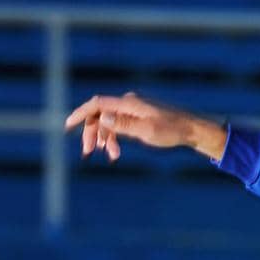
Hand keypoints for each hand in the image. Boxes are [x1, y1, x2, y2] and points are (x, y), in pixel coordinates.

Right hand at [63, 91, 225, 161]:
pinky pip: (119, 125)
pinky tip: (115, 151)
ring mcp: (133, 110)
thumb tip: (102, 120)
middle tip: (89, 152)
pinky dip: (114, 137)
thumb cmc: (171, 131)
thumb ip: (123, 125)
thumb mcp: (146, 131)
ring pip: (109, 122)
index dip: (81, 114)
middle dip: (92, 132)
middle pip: (100, 114)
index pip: (97, 104)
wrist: (191, 130)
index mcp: (128, 103)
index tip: (68, 125)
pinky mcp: (138, 117)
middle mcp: (128, 103)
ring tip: (111, 156)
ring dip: (105, 138)